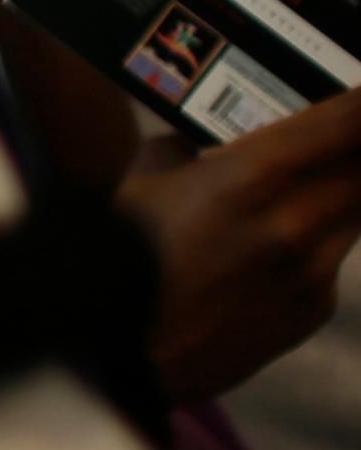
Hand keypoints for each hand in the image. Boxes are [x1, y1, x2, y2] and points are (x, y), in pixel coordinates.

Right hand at [119, 86, 360, 401]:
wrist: (114, 356)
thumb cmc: (116, 265)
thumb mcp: (139, 184)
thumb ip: (180, 151)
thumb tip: (191, 142)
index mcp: (255, 174)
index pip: (352, 120)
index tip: (359, 92)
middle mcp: (298, 221)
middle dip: (355, 148)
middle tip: (341, 139)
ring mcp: (312, 270)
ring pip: (356, 211)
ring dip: (339, 194)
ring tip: (295, 197)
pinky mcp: (313, 309)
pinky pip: (332, 261)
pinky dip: (312, 248)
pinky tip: (262, 259)